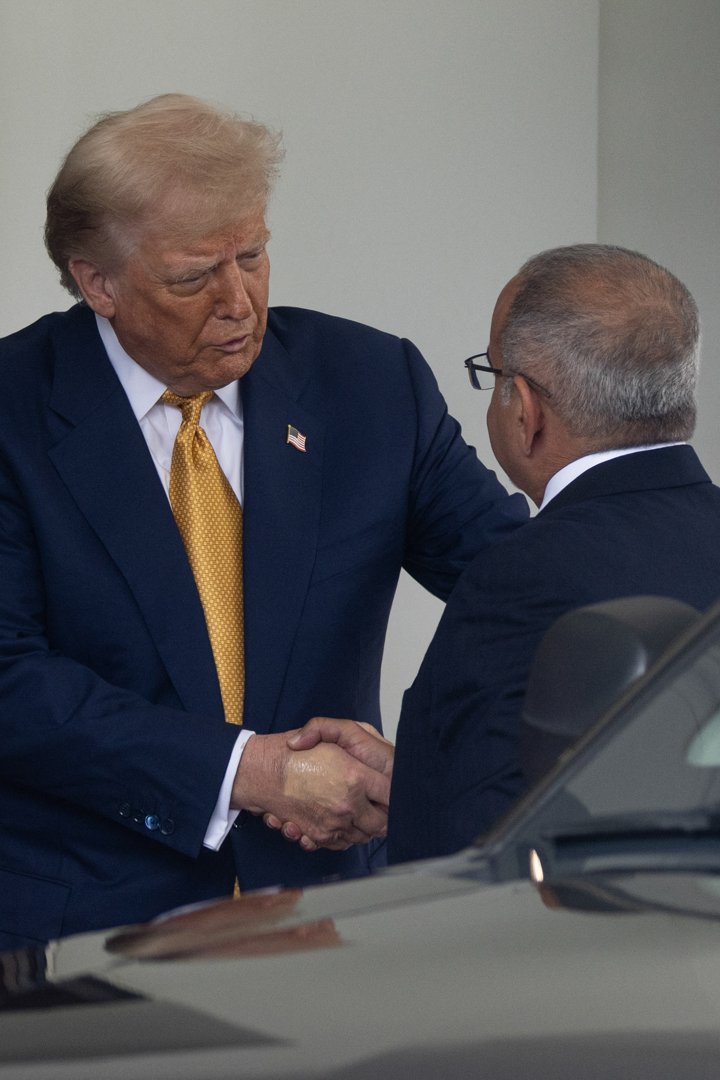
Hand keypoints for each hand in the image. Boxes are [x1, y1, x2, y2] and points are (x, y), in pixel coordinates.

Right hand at [231, 730, 389, 850]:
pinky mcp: (319, 835)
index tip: (393, 791)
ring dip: (364, 827)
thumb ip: (359, 740)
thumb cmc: (298, 752)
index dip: (395, 794)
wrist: (262, 770)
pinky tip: (341, 822)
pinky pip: (342, 843)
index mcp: (355, 777)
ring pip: (363, 835)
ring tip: (360, 813)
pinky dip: (345, 837)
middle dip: (384, 816)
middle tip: (380, 806)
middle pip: (382, 822)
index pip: (391, 794)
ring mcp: (333, 823)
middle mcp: (347, 804)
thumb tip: (375, 762)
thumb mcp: (332, 732)